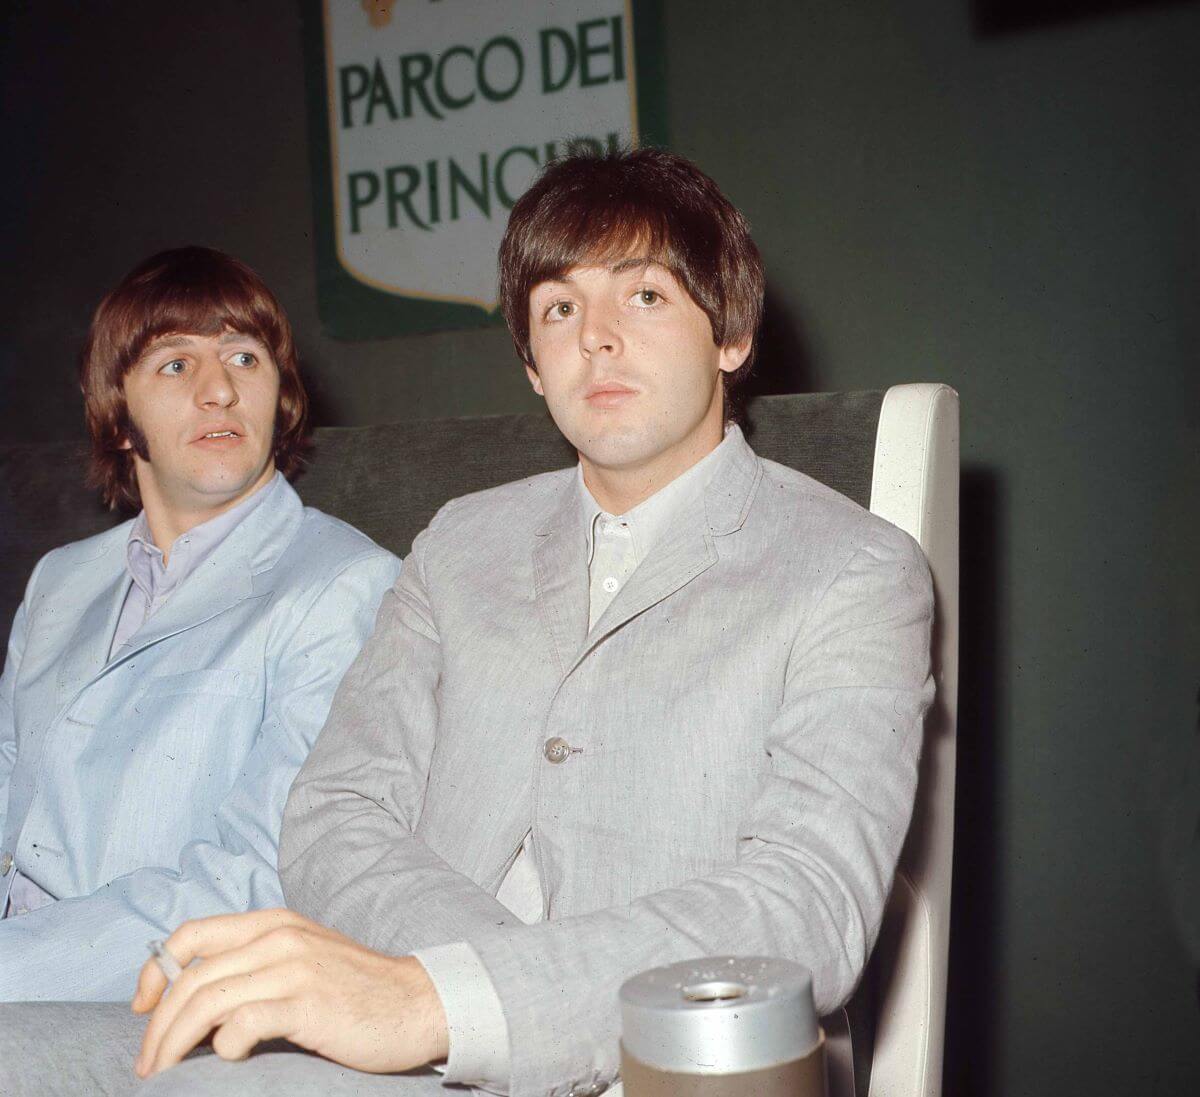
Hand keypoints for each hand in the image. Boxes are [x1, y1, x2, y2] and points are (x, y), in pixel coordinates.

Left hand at [131, 908, 448, 1077]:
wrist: (416, 1002)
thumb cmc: (356, 990)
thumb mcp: (302, 957)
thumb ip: (257, 962)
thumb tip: (197, 997)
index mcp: (273, 922)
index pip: (192, 933)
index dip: (155, 970)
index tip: (141, 1007)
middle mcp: (279, 937)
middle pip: (191, 978)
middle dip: (157, 1025)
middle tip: (148, 1062)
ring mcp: (294, 968)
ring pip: (207, 1000)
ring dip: (174, 1042)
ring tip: (165, 1072)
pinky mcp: (308, 1003)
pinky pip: (243, 1022)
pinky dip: (223, 1044)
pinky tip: (228, 1057)